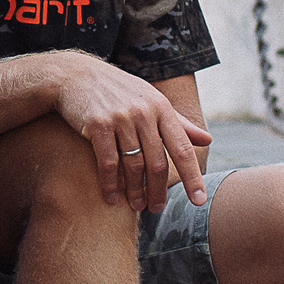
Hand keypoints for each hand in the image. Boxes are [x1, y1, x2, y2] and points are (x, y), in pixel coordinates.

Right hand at [52, 57, 209, 211]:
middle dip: (158, 191)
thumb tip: (208, 140)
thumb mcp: (151, 101)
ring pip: (134, 165)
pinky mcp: (98, 125)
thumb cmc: (118, 91)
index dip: (192, 177)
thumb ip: (179, 123)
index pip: (182, 148)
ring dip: (136, 191)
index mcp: (162, 109)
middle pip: (158, 162)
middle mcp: (144, 113)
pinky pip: (108, 162)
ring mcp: (120, 118)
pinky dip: (111, 184)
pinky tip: (111, 197)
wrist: (75, 75)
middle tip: (156, 209)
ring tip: (137, 206)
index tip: (199, 201)